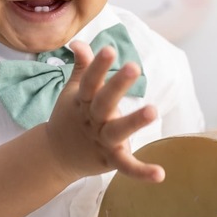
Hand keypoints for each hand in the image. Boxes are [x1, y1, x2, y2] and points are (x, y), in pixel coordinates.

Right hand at [43, 42, 164, 183]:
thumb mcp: (73, 91)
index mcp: (83, 100)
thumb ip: (82, 67)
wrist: (55, 155)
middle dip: (117, 84)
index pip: (90, 80)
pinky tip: (161, 174)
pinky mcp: (109, 160)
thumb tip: (79, 42)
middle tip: (134, 67)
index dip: (98, 65)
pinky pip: (126, 166)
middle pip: (104, 101)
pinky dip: (141, 172)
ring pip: (117, 131)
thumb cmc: (70, 117)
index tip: (110, 48)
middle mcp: (91, 119)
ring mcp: (100, 140)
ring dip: (134, 122)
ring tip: (154, 110)